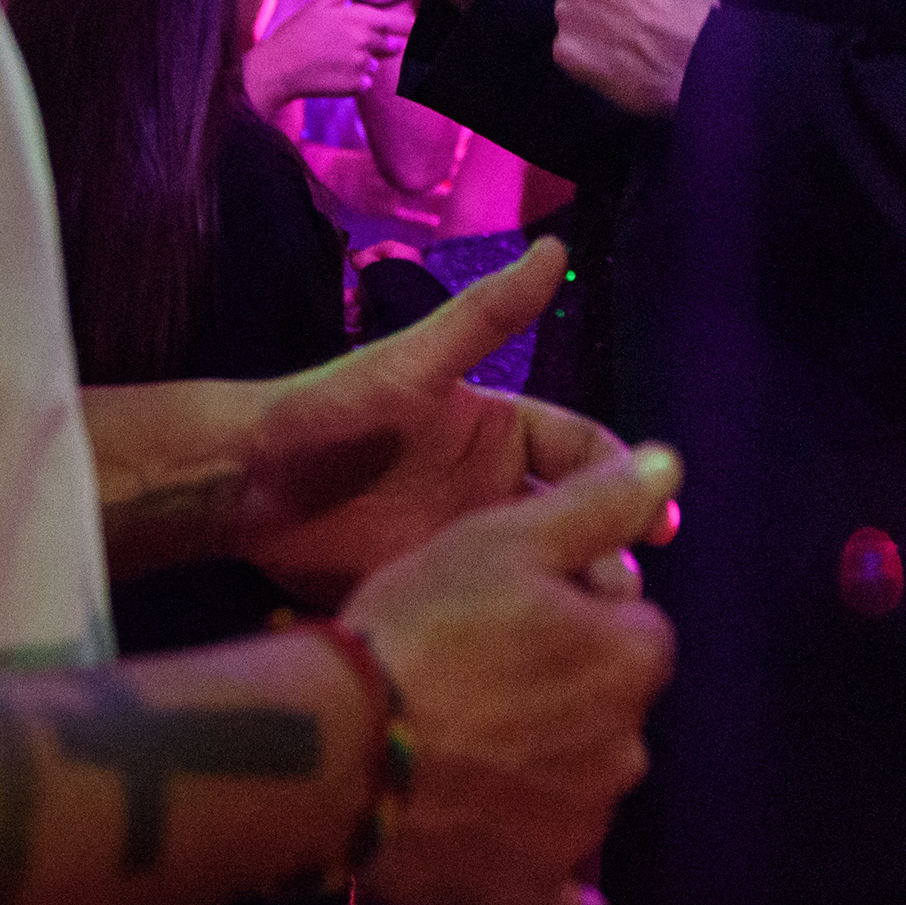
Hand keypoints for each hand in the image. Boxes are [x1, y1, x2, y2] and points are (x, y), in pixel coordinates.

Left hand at [242, 239, 630, 603]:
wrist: (247, 485)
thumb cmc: (331, 411)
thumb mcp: (415, 362)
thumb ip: (487, 314)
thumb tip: (556, 247)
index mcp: (502, 430)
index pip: (585, 451)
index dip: (625, 479)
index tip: (659, 514)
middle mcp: (494, 485)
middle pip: (576, 518)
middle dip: (609, 548)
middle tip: (625, 591)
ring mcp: (468, 541)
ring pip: (544, 570)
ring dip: (574, 594)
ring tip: (588, 627)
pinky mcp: (438, 589)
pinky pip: (497, 610)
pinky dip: (528, 628)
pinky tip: (549, 657)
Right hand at [249, 0, 412, 114]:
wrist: (279, 67)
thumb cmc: (298, 32)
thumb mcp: (322, 2)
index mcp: (362, 18)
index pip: (399, 23)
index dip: (413, 27)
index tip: (423, 29)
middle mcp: (368, 42)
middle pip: (389, 45)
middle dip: (378, 46)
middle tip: (346, 46)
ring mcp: (363, 65)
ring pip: (374, 64)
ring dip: (363, 63)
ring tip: (334, 59)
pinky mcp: (357, 86)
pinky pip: (365, 82)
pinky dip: (354, 81)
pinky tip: (333, 75)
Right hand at [349, 442, 683, 904]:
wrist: (338, 744)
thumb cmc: (425, 624)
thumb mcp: (507, 537)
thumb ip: (598, 505)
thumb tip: (668, 466)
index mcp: (632, 661)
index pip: (635, 629)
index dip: (582, 615)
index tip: (522, 614)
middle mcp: (627, 749)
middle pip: (611, 710)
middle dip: (567, 695)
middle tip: (485, 679)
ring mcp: (581, 828)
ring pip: (583, 789)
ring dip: (548, 772)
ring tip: (467, 748)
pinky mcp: (530, 890)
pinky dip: (556, 890)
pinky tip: (538, 875)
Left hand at [553, 0, 716, 119]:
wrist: (693, 64)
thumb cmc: (687, 0)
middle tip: (640, 8)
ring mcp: (567, 12)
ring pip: (575, 8)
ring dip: (594, 19)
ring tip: (630, 34)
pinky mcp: (564, 51)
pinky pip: (571, 45)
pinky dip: (588, 51)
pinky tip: (617, 55)